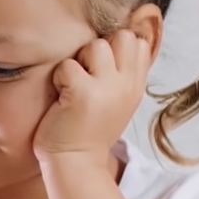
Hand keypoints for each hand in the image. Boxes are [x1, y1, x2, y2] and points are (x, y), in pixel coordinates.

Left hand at [32, 30, 150, 160]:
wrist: (76, 162)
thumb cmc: (90, 129)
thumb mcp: (119, 100)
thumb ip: (123, 73)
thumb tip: (123, 37)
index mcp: (136, 85)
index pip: (139, 42)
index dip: (117, 46)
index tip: (102, 68)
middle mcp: (127, 84)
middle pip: (122, 36)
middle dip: (101, 47)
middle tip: (87, 74)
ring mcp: (107, 88)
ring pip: (96, 45)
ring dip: (79, 61)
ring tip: (74, 85)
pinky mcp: (83, 93)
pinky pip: (68, 65)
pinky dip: (60, 78)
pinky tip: (62, 97)